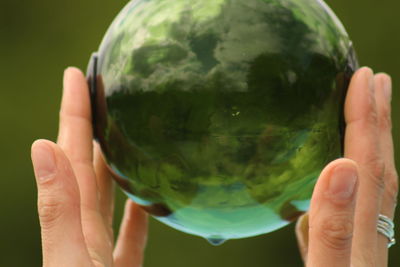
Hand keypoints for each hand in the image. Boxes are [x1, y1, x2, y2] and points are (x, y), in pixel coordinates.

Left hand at [31, 68, 147, 266]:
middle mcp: (83, 230)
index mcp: (72, 221)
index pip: (71, 153)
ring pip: (106, 195)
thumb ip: (60, 210)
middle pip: (87, 166)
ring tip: (124, 133)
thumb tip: (43, 147)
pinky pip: (129, 232)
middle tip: (103, 93)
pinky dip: (137, 211)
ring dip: (112, 162)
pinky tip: (147, 197)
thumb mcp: (71, 259)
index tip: (76, 76)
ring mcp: (101, 248)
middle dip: (92, 126)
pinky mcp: (120, 265)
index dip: (74, 114)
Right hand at [295, 68, 397, 265]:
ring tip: (362, 114)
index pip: (367, 165)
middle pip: (378, 169)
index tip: (363, 77)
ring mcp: (361, 247)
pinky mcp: (349, 258)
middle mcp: (369, 236)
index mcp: (362, 237)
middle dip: (376, 120)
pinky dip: (346, 181)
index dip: (367, 120)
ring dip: (367, 144)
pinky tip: (330, 177)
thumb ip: (334, 231)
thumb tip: (340, 167)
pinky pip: (352, 209)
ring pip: (370, 187)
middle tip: (373, 78)